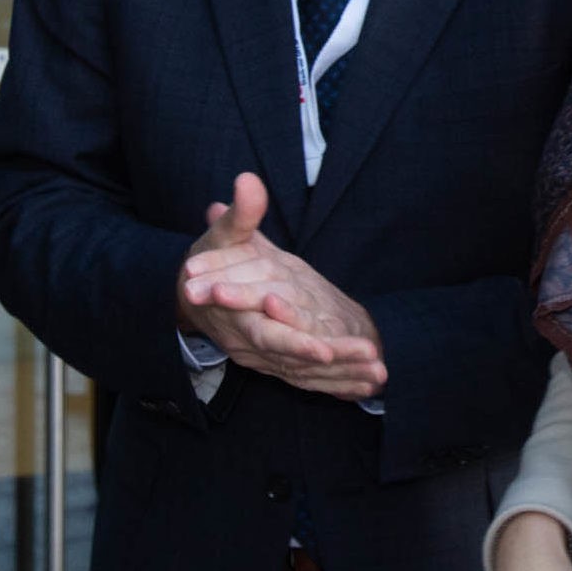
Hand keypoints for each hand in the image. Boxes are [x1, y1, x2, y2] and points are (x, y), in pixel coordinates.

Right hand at [176, 172, 387, 399]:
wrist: (191, 295)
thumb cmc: (209, 264)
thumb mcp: (222, 237)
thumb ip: (240, 215)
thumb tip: (248, 181)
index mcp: (235, 314)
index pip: (266, 333)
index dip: (293, 343)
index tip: (323, 351)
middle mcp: (249, 342)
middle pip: (293, 360)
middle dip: (333, 362)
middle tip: (372, 360)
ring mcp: (262, 356)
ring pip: (304, 374)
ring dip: (343, 378)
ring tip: (380, 377)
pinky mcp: (275, 362)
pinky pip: (307, 380)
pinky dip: (336, 386)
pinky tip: (369, 389)